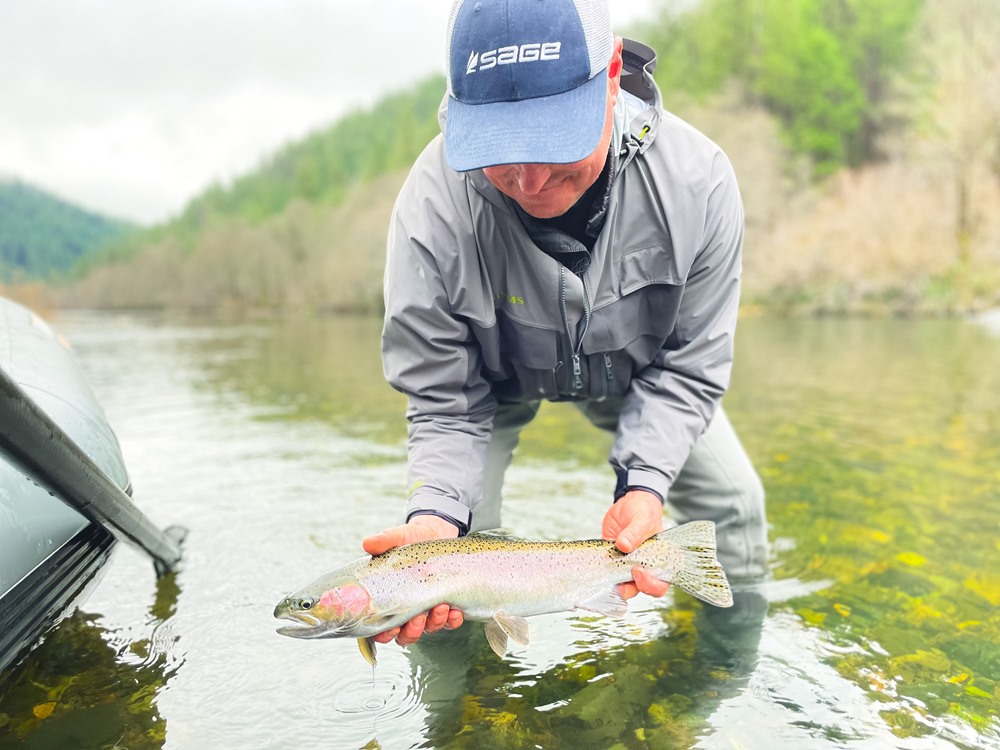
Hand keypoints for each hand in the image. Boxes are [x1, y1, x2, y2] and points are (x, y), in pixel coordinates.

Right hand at [361, 515, 463, 646]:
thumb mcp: (398, 537)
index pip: (379, 627)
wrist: (437, 531)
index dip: (383, 634)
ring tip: (440, 607)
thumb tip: (367, 543)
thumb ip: (384, 541)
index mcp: (388, 599)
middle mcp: (406, 610)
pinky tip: (455, 611)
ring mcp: (427, 610)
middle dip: (411, 631)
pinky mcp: (447, 605)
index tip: (391, 627)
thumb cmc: (410, 538)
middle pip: (405, 635)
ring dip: (433, 624)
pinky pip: (449, 622)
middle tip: (418, 617)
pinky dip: (452, 620)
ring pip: (427, 630)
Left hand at [602, 490, 670, 600]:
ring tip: (605, 579)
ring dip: (614, 585)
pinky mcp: (612, 560)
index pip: (660, 583)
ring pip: (623, 584)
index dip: (651, 585)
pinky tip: (596, 571)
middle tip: (619, 582)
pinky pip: (608, 573)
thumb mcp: (642, 519)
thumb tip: (623, 545)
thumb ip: (634, 533)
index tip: (638, 571)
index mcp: (659, 561)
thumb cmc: (643, 511)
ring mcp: (627, 565)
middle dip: (630, 590)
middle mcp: (644, 566)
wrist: (629, 503)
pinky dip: (603, 575)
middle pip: (641, 589)